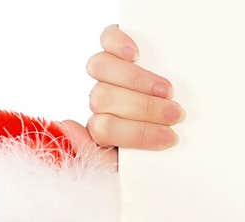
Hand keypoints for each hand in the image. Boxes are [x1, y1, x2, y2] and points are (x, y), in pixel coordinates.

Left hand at [57, 23, 183, 168]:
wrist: (177, 111)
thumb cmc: (156, 142)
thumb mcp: (136, 161)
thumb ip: (101, 156)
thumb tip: (68, 127)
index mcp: (102, 131)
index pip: (103, 129)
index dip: (138, 133)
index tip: (170, 138)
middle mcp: (99, 101)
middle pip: (103, 98)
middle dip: (144, 108)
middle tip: (174, 114)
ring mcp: (105, 72)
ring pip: (100, 68)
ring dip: (137, 80)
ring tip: (167, 91)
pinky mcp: (115, 46)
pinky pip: (107, 38)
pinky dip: (119, 43)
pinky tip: (135, 54)